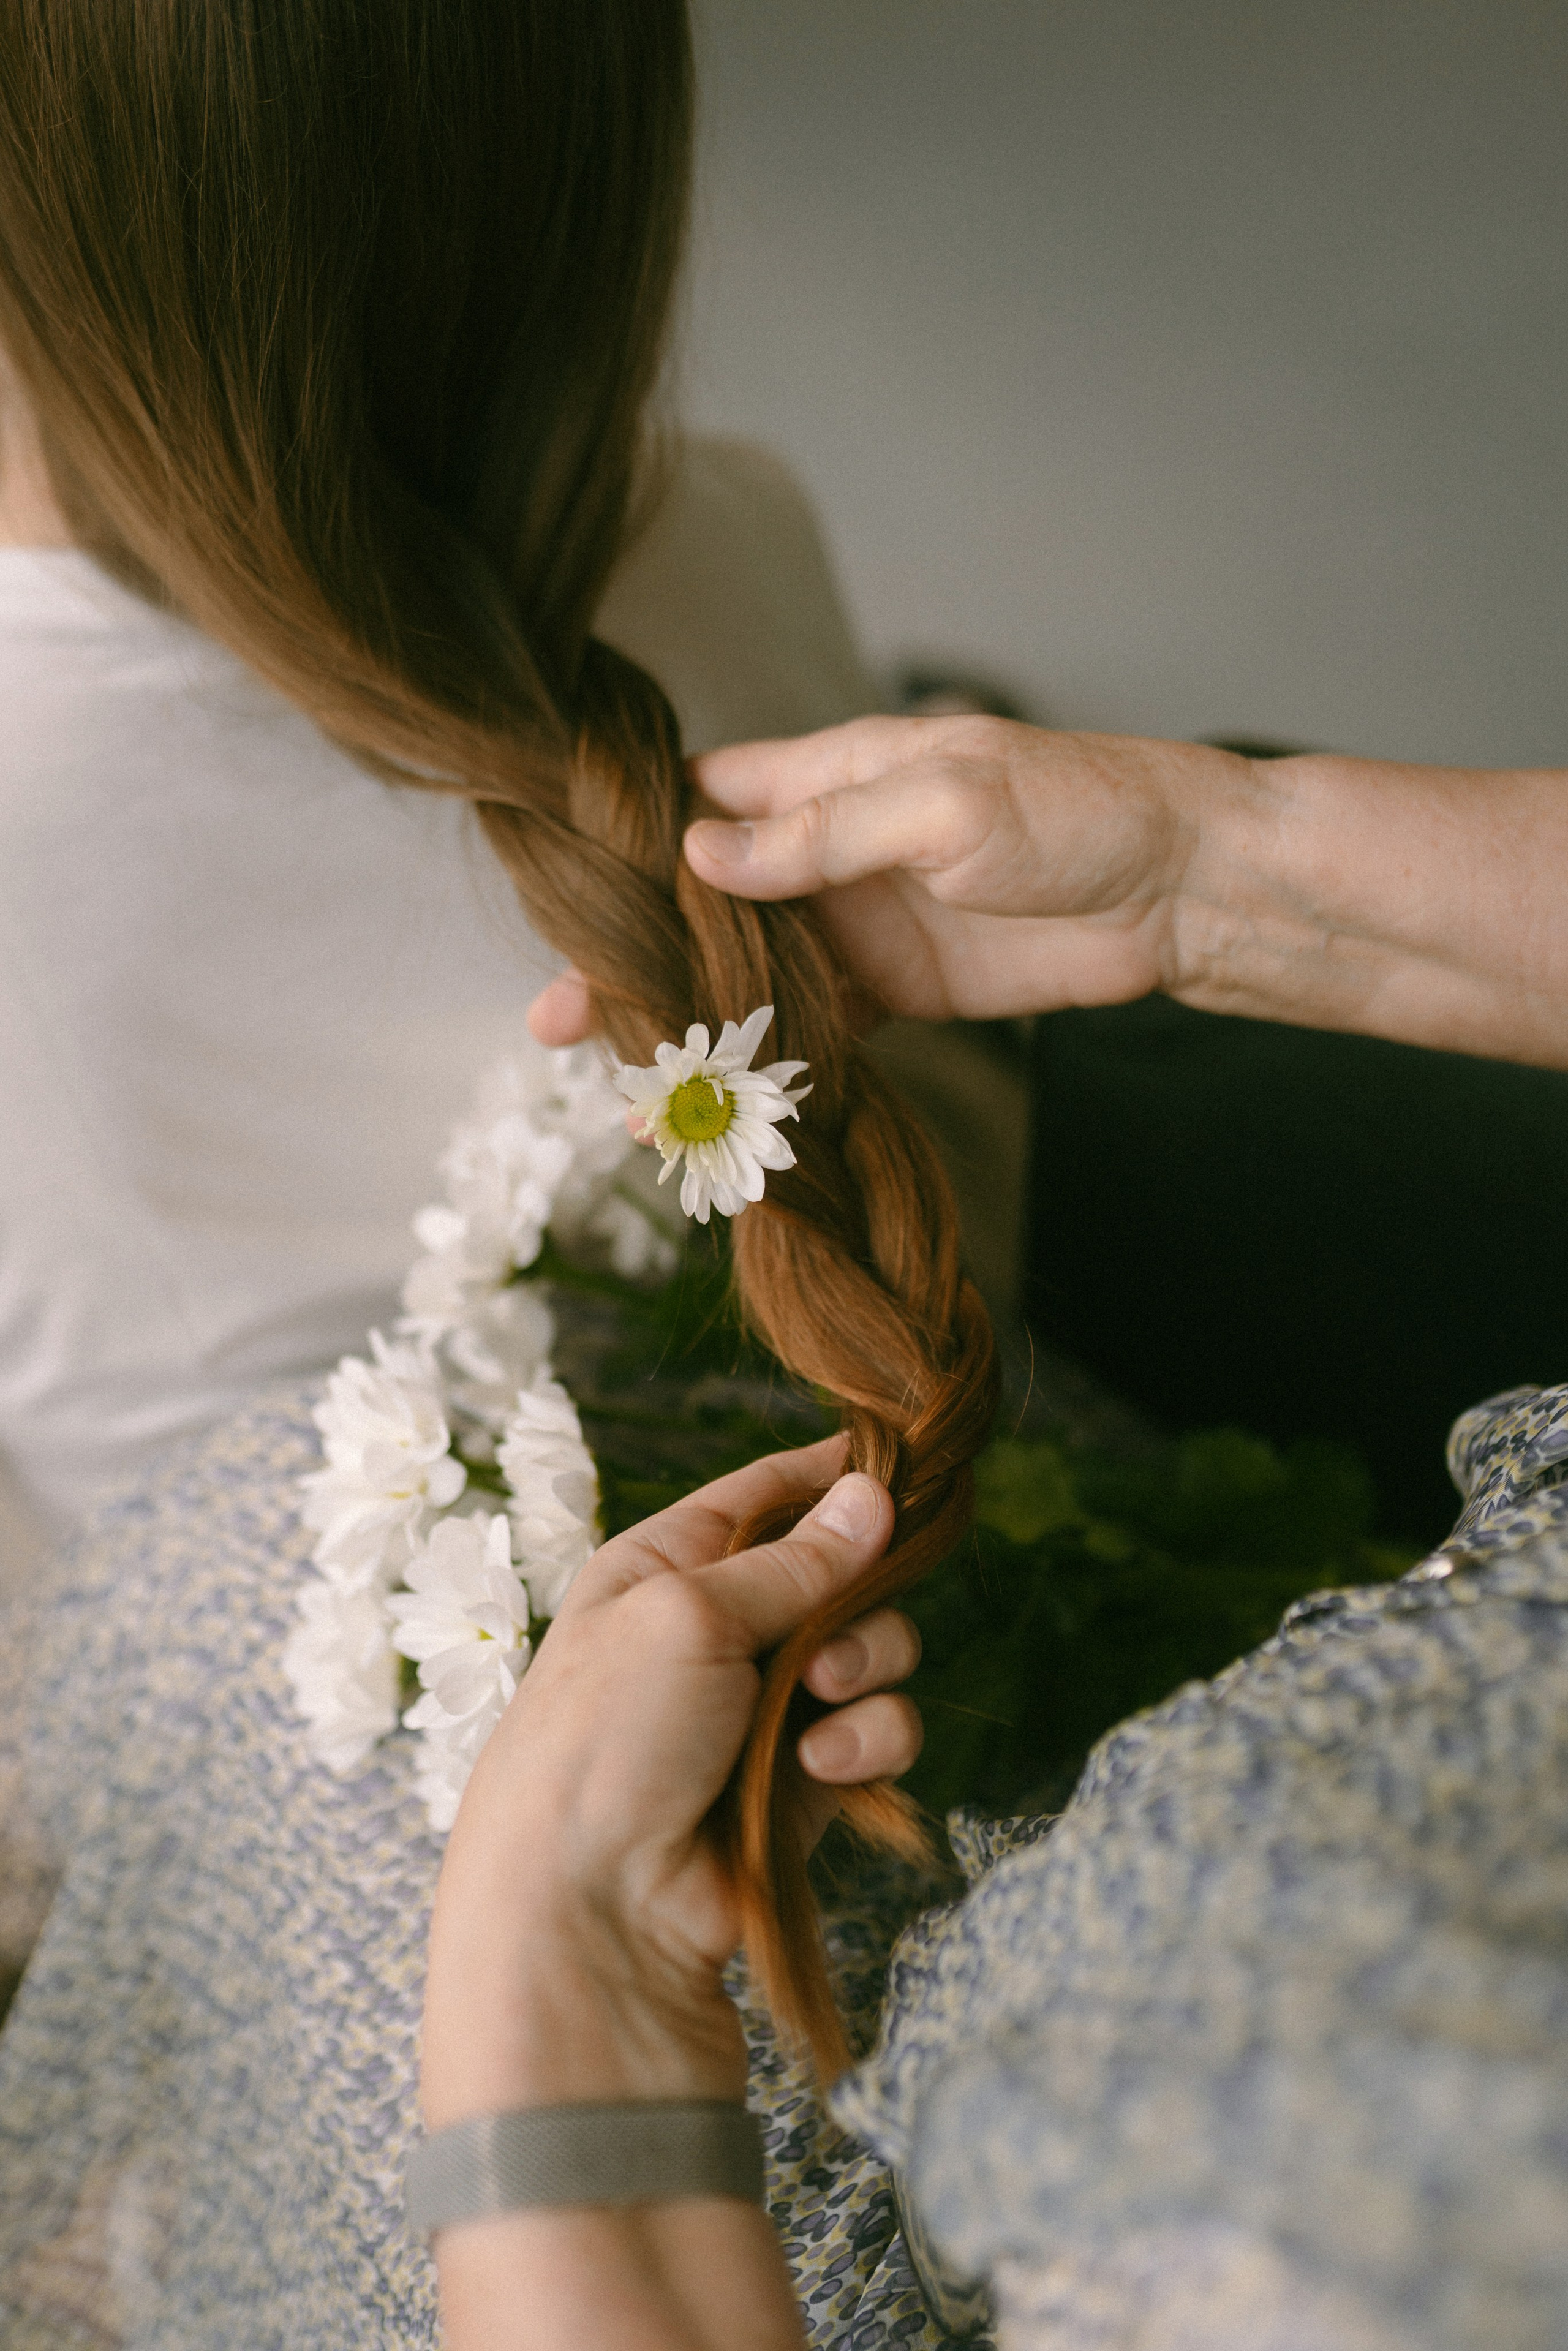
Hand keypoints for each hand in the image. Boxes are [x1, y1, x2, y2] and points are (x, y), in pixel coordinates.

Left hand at [422, 1437, 917, 2128]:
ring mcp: (765, 1707)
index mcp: (665, 1567)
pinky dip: (867, 1741)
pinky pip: (877, 1730)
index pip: (765, 1493)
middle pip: (838, 1572)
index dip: (832, 1477)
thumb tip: (873, 1493)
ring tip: (820, 1704)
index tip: (903, 1465)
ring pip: (873, 1649)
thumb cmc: (605, 1741)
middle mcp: (718, 1630)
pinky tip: (823, 1770)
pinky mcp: (808, 1780)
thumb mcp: (686, 1615)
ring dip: (866, 1667)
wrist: (591, 1910)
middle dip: (856, 1595)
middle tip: (827, 1637)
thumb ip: (793, 1560)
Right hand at [528, 715, 1258, 1037]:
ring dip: (689, 1027)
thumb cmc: (1081, 809)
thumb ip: (824, 836)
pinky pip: (813, 1029)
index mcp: (834, 775)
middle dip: (636, 959)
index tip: (566, 898)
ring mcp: (862, 927)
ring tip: (626, 1090)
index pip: (704, 801)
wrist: (1183, 888)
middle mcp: (832, 851)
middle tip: (558, 1022)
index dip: (631, 845)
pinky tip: (717, 1108)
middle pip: (705, 904)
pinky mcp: (899, 993)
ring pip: (748, 976)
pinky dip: (765, 1066)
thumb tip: (701, 855)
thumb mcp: (947, 803)